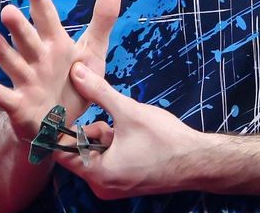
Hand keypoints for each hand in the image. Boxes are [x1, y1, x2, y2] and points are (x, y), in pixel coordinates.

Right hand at [0, 0, 120, 142]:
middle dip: (19, 26)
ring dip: (2, 51)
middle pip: (27, 39)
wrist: (59, 124)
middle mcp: (37, 58)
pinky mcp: (19, 105)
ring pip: (13, 63)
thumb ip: (103, 18)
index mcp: (55, 43)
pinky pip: (4, 96)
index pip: (47, 17)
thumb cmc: (75, 80)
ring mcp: (26, 80)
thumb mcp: (93, 50)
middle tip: (8, 10)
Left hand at [53, 62, 210, 198]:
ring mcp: (114, 187)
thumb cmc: (165, 140)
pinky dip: (115, 147)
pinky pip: (108, 162)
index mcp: (98, 174)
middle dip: (92, 132)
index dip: (62, 130)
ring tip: (128, 129)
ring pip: (95, 155)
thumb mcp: (128, 111)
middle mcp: (102, 186)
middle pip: (79, 153)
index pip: (61, 154)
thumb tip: (76, 71)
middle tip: (112, 120)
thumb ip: (98, 91)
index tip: (69, 111)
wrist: (197, 161)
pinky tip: (134, 138)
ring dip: (105, 138)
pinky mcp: (125, 183)